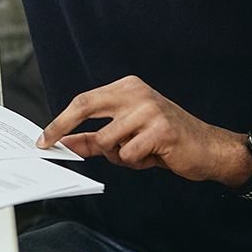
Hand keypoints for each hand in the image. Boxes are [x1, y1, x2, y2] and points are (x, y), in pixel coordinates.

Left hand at [35, 76, 251, 185]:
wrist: (208, 148)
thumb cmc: (164, 140)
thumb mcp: (125, 135)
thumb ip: (93, 138)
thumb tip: (64, 143)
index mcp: (127, 88)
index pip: (83, 101)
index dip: (60, 121)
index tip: (43, 138)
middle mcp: (137, 92)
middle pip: (84, 106)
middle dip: (61, 128)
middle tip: (47, 146)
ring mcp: (149, 109)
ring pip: (106, 141)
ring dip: (117, 156)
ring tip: (138, 153)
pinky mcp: (161, 129)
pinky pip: (128, 154)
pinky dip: (135, 163)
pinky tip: (153, 157)